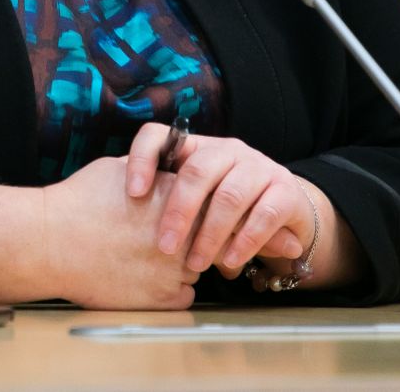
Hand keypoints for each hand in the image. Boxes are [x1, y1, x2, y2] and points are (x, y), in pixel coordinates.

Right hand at [43, 155, 199, 308]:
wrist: (51, 243)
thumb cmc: (77, 203)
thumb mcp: (117, 169)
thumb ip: (148, 171)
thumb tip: (160, 169)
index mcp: (175, 197)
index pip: (208, 203)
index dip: (193, 211)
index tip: (179, 215)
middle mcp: (183, 232)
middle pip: (207, 237)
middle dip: (190, 238)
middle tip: (162, 238)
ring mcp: (175, 267)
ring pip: (196, 269)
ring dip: (179, 266)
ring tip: (145, 259)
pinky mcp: (163, 297)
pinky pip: (184, 295)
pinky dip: (169, 291)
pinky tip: (143, 279)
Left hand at [126, 124, 309, 278]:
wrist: (286, 212)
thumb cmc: (224, 208)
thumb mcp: (194, 200)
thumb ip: (163, 200)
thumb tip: (113, 214)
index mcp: (197, 147)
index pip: (161, 135)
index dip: (144, 159)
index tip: (132, 193)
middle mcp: (228, 150)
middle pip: (198, 170)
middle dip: (179, 212)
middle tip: (165, 246)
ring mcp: (259, 167)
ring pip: (231, 195)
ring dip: (210, 234)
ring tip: (195, 263)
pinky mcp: (286, 191)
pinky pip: (264, 214)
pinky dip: (245, 241)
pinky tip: (230, 261)